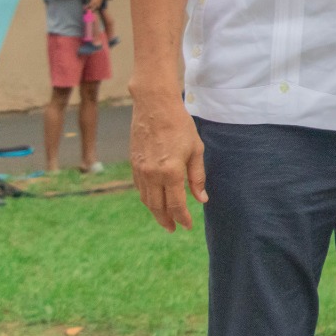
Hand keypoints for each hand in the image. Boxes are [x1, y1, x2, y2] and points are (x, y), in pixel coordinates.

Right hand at [129, 93, 206, 231]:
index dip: (182, 218)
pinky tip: (154, 200)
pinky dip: (147, 198)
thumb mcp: (196, 150)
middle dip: (166, 220)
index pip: (176, 205)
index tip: (187, 226)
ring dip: (155, 212)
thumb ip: (197, 177)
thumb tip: (201, 199)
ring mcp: (140, 170)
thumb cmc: (180, 126)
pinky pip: (140, 188)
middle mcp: (152, 175)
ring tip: (165, 219)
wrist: (154, 107)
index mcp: (171, 172)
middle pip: (158, 207)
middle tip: (174, 229)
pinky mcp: (134, 164)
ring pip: (146, 200)